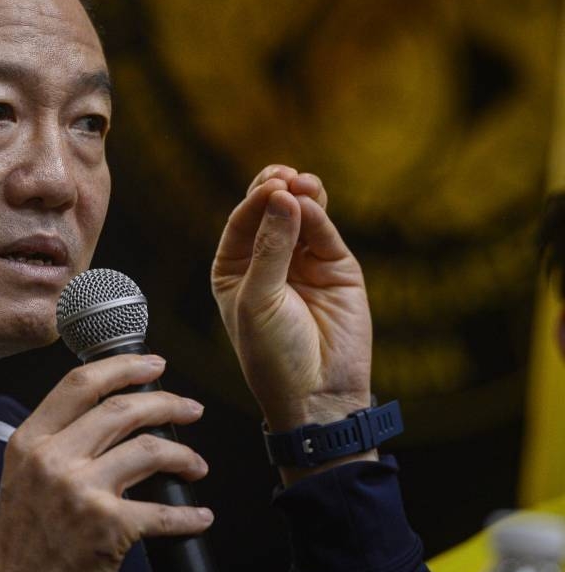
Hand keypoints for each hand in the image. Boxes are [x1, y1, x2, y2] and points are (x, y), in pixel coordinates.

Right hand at [0, 354, 210, 571]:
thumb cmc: (26, 542)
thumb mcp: (24, 476)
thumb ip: (57, 442)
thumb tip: (111, 415)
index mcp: (30, 441)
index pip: (80, 384)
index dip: (123, 367)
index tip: (153, 365)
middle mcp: (53, 459)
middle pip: (122, 410)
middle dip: (167, 404)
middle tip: (190, 409)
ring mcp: (81, 491)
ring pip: (148, 449)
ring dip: (183, 454)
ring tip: (195, 465)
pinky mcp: (107, 527)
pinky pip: (162, 512)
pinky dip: (188, 515)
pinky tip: (199, 517)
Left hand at [211, 165, 372, 458]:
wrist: (318, 395)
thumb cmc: (274, 355)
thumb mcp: (258, 300)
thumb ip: (270, 248)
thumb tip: (283, 197)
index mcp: (235, 269)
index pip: (241, 222)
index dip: (252, 202)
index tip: (266, 188)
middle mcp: (267, 260)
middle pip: (269, 211)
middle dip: (274, 189)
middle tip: (282, 177)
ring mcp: (303, 261)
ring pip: (300, 215)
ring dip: (300, 195)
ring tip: (301, 183)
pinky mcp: (336, 267)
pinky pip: (325, 234)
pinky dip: (318, 216)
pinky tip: (311, 205)